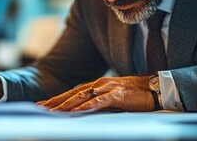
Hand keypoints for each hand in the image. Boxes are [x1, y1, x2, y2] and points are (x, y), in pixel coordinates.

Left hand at [36, 76, 153, 111]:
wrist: (156, 89)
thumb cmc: (136, 95)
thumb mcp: (113, 99)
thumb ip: (99, 103)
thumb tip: (84, 111)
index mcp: (98, 85)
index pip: (73, 92)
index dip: (58, 98)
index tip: (43, 105)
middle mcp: (100, 84)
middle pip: (73, 93)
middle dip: (56, 101)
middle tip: (40, 108)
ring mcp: (108, 88)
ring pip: (82, 97)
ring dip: (66, 105)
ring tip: (53, 112)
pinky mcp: (117, 95)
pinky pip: (99, 101)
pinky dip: (87, 106)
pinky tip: (77, 111)